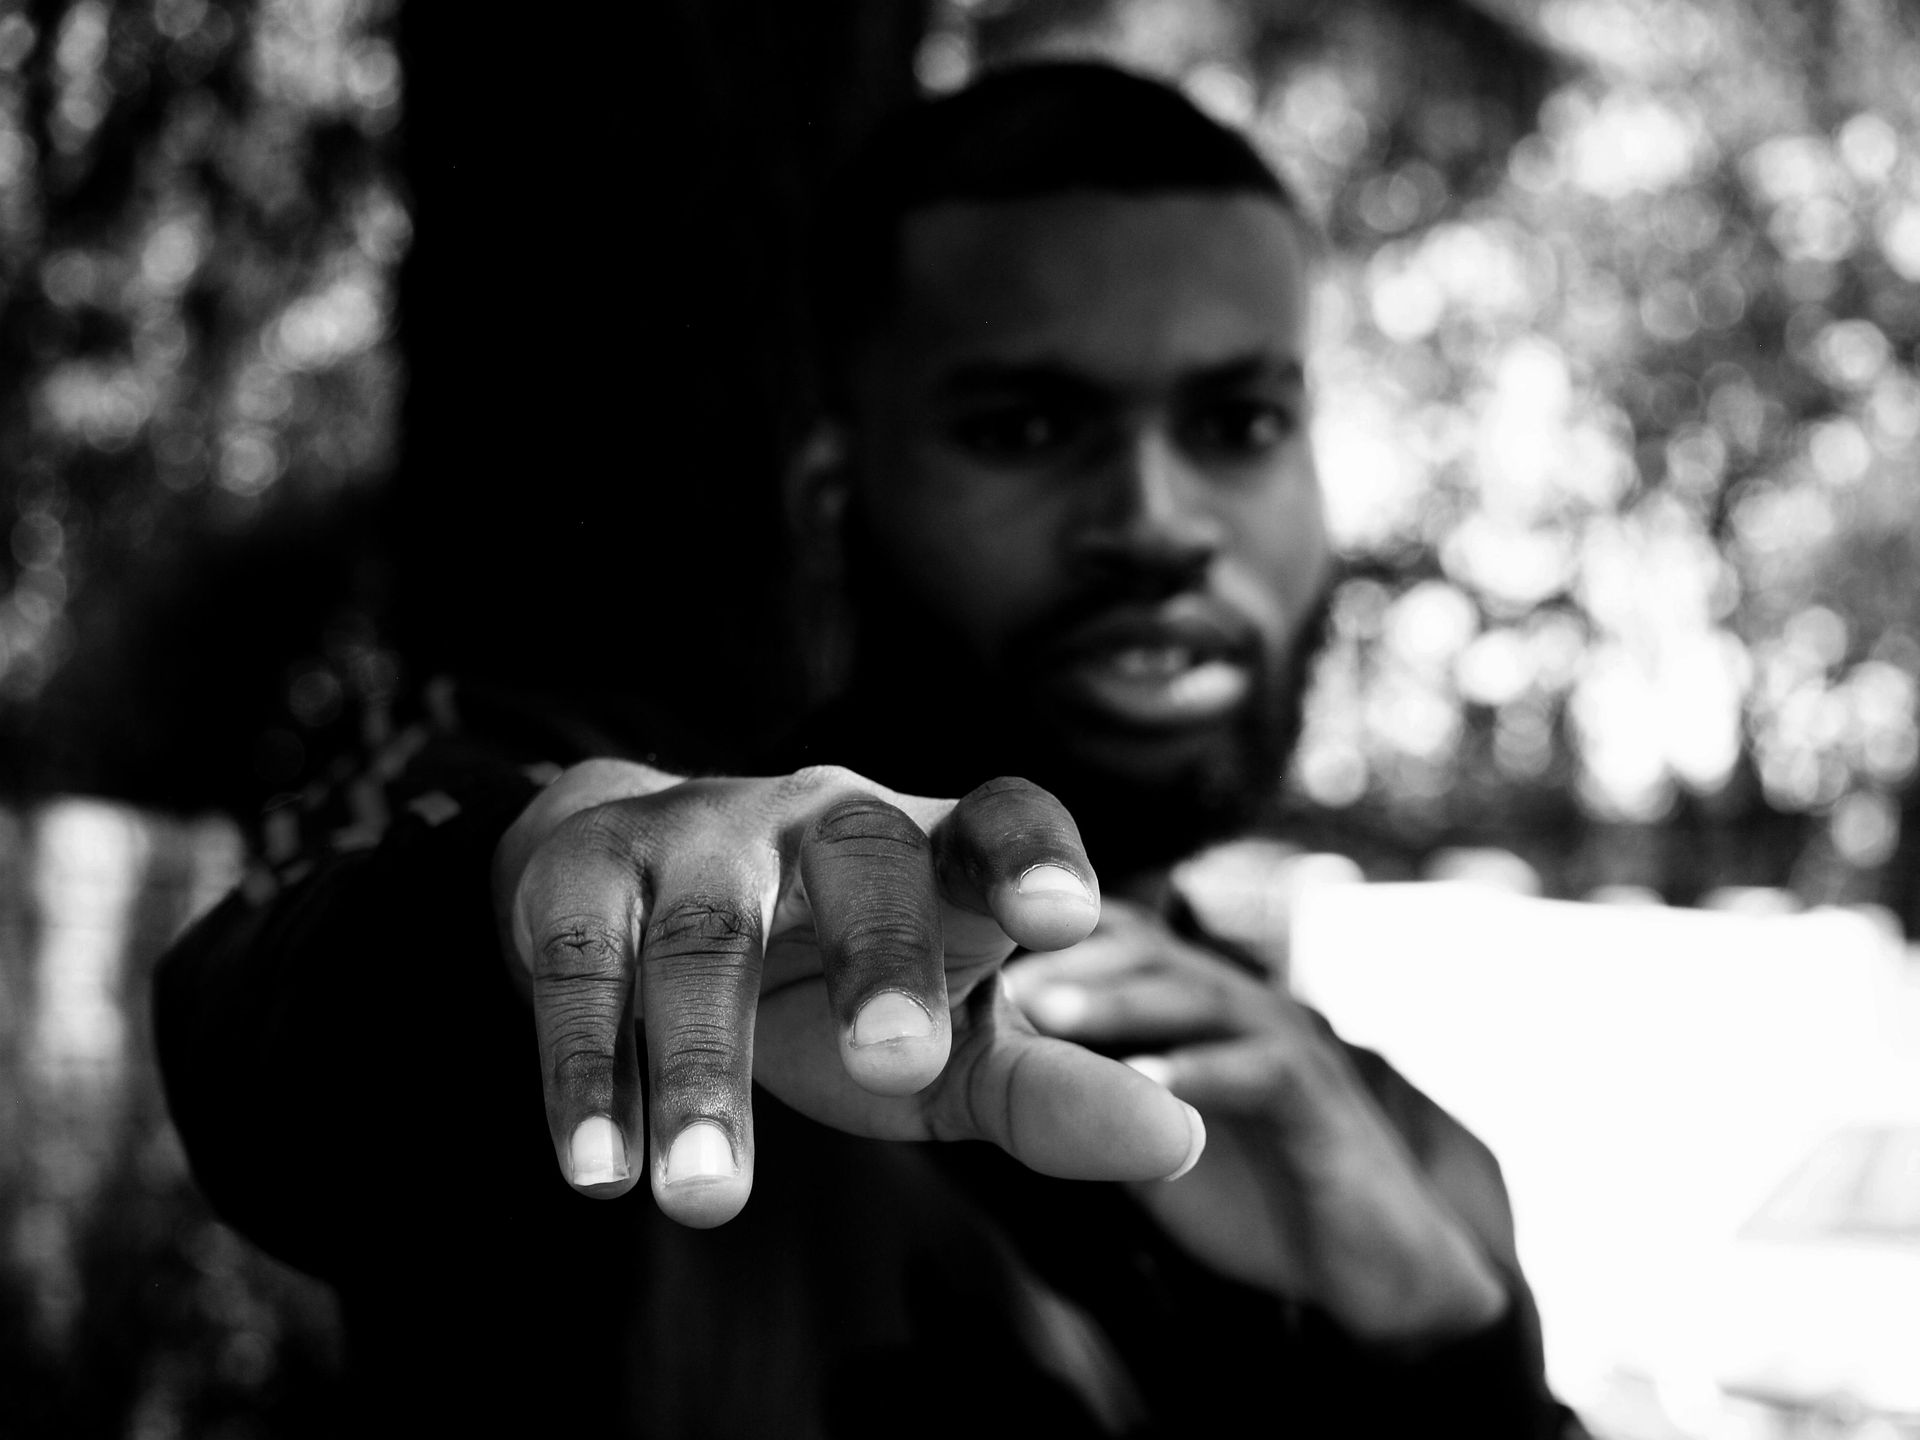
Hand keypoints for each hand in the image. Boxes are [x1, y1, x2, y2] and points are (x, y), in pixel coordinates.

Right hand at [492, 761, 1205, 1228]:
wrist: (637, 896)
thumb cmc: (828, 982)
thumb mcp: (945, 1040)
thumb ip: (1049, 1091)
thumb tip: (1181, 1142)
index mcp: (932, 848)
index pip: (998, 818)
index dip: (1033, 854)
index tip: (1065, 915)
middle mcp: (824, 816)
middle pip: (863, 855)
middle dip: (881, 953)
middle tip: (891, 1065)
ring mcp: (703, 834)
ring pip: (709, 932)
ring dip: (703, 1067)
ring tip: (707, 1199)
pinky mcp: (590, 874)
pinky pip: (585, 963)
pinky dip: (584, 1067)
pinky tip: (597, 1170)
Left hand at [1005, 899, 1506, 1344]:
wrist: (1369, 1267)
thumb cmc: (1251, 1193)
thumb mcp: (1147, 1137)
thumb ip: (1086, 1096)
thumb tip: (984, 1078)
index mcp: (1192, 1002)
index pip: (1113, 939)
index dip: (1039, 937)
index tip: (956, 953)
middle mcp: (1235, 1000)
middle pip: (1144, 950)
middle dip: (1062, 955)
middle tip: (980, 972)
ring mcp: (1281, 1040)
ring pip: (1195, 994)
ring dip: (1118, 1002)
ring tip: (1042, 1013)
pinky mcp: (1319, 1098)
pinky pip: (1256, 1071)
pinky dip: (1196, 1074)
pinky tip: (1138, 1086)